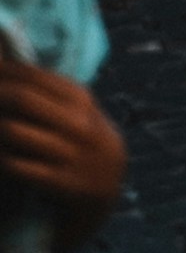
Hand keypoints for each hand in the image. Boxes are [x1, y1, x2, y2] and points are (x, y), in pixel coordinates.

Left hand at [0, 56, 122, 215]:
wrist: (108, 178)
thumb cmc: (82, 135)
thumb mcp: (78, 107)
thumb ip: (50, 91)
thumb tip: (9, 71)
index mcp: (79, 97)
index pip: (34, 76)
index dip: (4, 71)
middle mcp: (76, 121)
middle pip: (23, 99)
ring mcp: (68, 152)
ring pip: (16, 132)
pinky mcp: (58, 181)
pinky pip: (17, 167)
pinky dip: (2, 158)